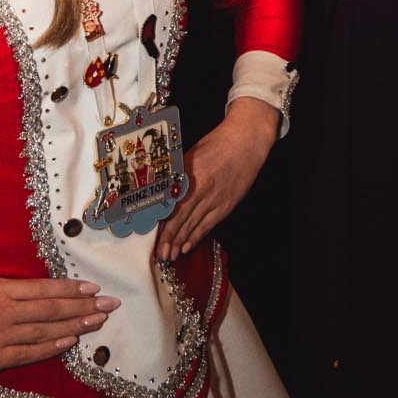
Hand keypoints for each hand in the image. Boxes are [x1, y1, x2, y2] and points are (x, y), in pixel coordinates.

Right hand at [0, 271, 117, 373]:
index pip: (43, 288)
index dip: (70, 289)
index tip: (91, 288)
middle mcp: (8, 308)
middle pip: (54, 307)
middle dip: (85, 306)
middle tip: (111, 305)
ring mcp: (5, 332)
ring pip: (49, 328)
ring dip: (77, 325)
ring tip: (99, 322)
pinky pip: (31, 350)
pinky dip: (53, 346)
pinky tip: (70, 343)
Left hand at [155, 98, 277, 259]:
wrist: (246, 142)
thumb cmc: (217, 144)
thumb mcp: (190, 156)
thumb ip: (177, 177)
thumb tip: (161, 194)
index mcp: (189, 177)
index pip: (170, 206)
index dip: (161, 224)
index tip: (151, 236)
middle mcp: (201, 191)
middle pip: (181, 219)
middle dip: (169, 239)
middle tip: (159, 254)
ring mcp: (215, 199)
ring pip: (194, 225)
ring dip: (181, 242)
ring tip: (170, 256)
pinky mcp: (227, 205)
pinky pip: (209, 224)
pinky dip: (197, 236)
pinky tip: (188, 246)